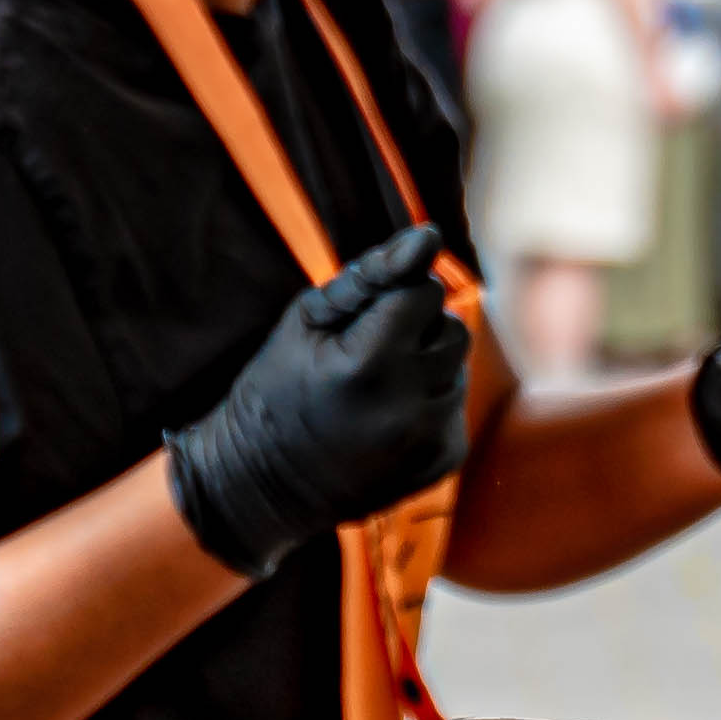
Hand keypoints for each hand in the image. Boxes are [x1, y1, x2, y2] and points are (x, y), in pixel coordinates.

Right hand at [165, 223, 477, 571]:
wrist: (262, 483)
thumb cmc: (277, 386)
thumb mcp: (308, 319)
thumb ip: (373, 274)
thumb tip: (432, 235)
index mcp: (369, 363)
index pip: (425, 292)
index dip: (393, 299)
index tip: (359, 324)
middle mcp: (407, 406)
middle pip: (453, 328)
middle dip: (416, 331)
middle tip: (367, 356)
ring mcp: (428, 440)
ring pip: (458, 368)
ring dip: (424, 368)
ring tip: (374, 391)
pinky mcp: (443, 460)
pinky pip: (455, 408)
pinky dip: (428, 407)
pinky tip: (385, 422)